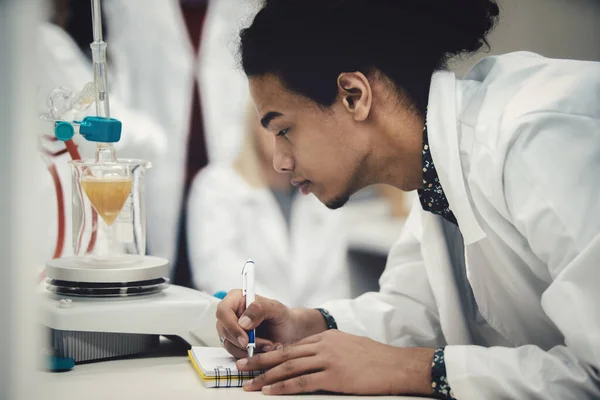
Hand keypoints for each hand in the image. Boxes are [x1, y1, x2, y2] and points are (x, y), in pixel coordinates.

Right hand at [215, 290, 326, 358]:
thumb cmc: (283, 317)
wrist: (290, 332)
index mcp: (237, 298)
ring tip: (269, 346)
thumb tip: (243, 322)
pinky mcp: (234, 344)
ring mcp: (231, 330)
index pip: (223, 311)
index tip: (246, 339)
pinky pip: (235, 353)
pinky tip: (265, 351)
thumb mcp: (276, 309)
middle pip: (224, 330)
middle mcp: (231, 313)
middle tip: (265, 345)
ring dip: (249, 350)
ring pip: (229, 344)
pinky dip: (250, 356)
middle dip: (243, 342)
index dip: (231, 326)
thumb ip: (260, 309)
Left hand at [237, 330, 434, 395]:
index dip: (271, 354)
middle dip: (260, 362)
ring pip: (289, 368)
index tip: (255, 360)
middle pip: (284, 354)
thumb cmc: (374, 358)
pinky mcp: (334, 376)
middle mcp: (323, 345)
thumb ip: (327, 349)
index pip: (292, 346)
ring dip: (266, 377)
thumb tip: (310, 359)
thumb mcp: (348, 345)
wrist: (395, 365)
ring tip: (249, 383)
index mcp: (325, 337)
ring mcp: (328, 360)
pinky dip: (283, 387)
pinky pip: (302, 382)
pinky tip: (271, 391)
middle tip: (241, 368)